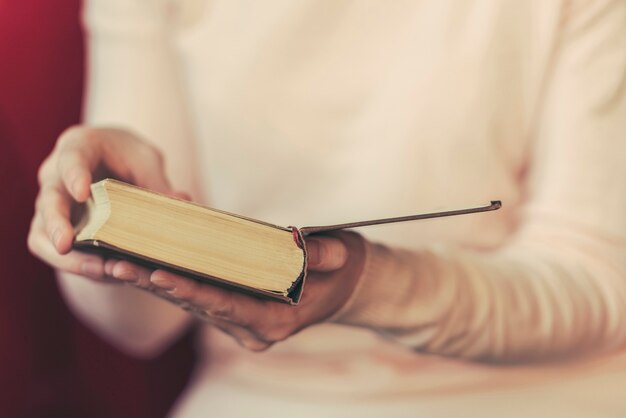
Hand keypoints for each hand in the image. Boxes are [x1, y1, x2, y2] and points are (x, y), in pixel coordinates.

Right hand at [28, 126, 181, 280]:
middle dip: (57, 224)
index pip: (71, 159)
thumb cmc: (128, 155)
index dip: (74, 175)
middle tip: (66, 246)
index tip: (83, 192)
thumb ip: (157, 183)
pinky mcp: (57, 230)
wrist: (114, 160)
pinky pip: (55, 252)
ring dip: (67, 256)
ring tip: (98, 270)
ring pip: (42, 233)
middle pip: (48, 200)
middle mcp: (55, 176)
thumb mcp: (146, 161)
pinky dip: (77, 265)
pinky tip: (107, 274)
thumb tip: (183, 202)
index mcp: (78, 147)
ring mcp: (52, 205)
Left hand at [104, 231, 366, 350]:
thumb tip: (299, 242)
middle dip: (158, 284)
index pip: (227, 305)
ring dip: (154, 283)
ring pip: (191, 303)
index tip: (158, 272)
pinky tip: (137, 265)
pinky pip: (195, 298)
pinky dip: (168, 282)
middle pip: (199, 305)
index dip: (191, 289)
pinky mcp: (232, 313)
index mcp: (277, 320)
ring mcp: (240, 325)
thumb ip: (321, 254)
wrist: (344, 287)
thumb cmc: (341, 269)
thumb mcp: (339, 256)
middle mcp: (253, 330)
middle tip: (119, 264)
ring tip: (115, 262)